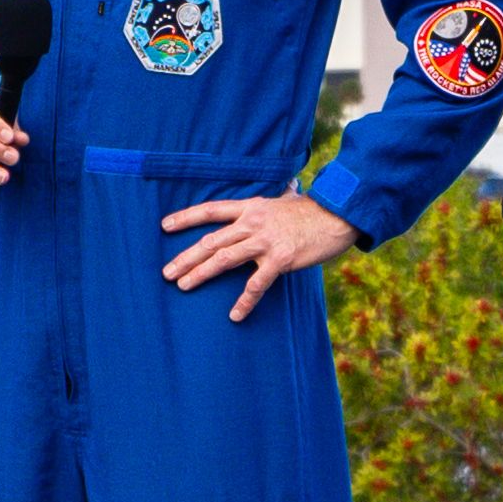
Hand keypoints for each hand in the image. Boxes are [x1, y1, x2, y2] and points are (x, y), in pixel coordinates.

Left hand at [159, 191, 359, 320]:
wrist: (337, 215)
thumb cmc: (314, 210)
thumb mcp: (289, 199)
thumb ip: (282, 197)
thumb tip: (288, 186)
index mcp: (251, 207)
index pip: (211, 210)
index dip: (186, 218)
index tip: (165, 226)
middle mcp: (252, 222)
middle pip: (211, 240)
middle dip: (186, 257)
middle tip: (167, 273)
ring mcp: (265, 240)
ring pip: (224, 259)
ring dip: (201, 274)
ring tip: (183, 286)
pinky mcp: (280, 259)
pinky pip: (256, 284)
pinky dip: (245, 301)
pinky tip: (235, 315)